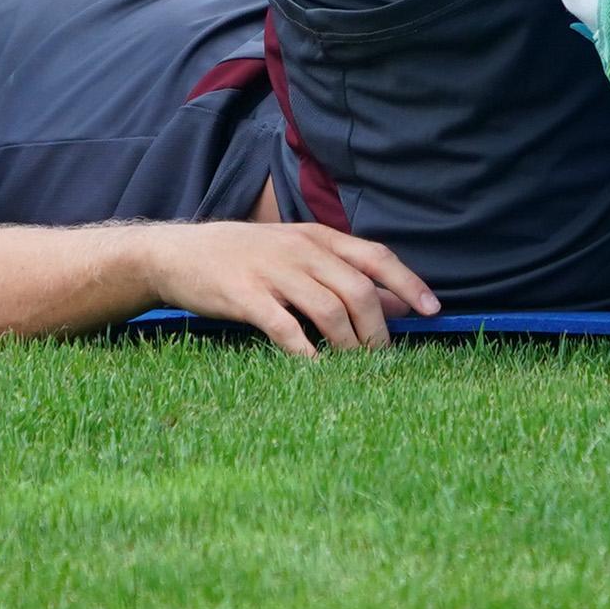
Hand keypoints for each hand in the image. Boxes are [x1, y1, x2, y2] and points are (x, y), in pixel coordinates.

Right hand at [140, 219, 439, 357]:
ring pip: (331, 310)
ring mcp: (274, 271)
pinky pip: (287, 329)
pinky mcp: (246, 296)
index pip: (375, 256)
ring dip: (350, 346)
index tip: (433, 310)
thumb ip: (340, 272)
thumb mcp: (295, 253)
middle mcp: (301, 250)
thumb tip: (394, 301)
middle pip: (359, 290)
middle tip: (383, 358)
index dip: (408, 283)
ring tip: (356, 369)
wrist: (176, 254)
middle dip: (379, 330)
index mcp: (317, 237)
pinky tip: (317, 371)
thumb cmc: (242, 257)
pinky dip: (308, 354)